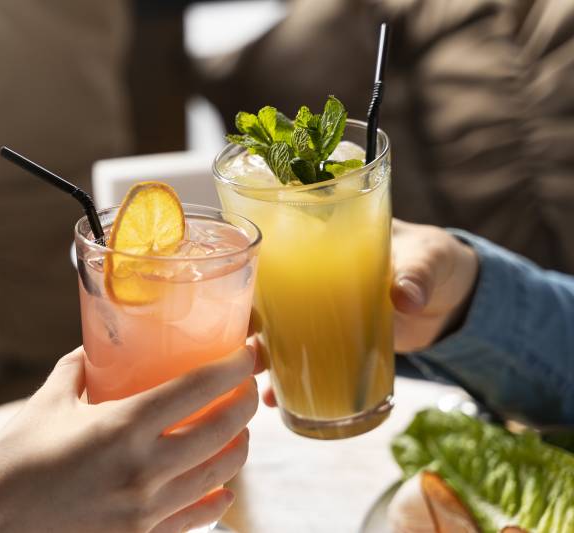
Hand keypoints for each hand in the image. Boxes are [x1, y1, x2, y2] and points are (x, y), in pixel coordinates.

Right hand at [0, 346, 256, 532]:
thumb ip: (77, 370)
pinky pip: (197, 518)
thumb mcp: (44, 406)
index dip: (236, 365)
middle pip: (224, 429)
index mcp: (122, 427)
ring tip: (236, 430)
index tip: (249, 351)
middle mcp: (144, 469)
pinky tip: (221, 488)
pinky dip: (216, 498)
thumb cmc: (10, 466)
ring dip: (238, 447)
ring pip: (220, 474)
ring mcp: (147, 510)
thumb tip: (95, 349)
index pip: (200, 388)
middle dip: (246, 402)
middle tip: (246, 385)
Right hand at [253, 220, 478, 406]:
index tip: (238, 296)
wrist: (455, 295)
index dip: (253, 273)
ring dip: (263, 352)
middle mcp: (315, 277)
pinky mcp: (336, 340)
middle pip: (268, 299)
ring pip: (280, 331)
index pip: (278, 252)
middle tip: (243, 344)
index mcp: (329, 243)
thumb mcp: (427, 260)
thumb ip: (416, 277)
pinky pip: (306, 356)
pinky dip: (290, 377)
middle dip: (249, 322)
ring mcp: (323, 312)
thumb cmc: (434, 260)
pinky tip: (275, 399)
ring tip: (254, 376)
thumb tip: (406, 300)